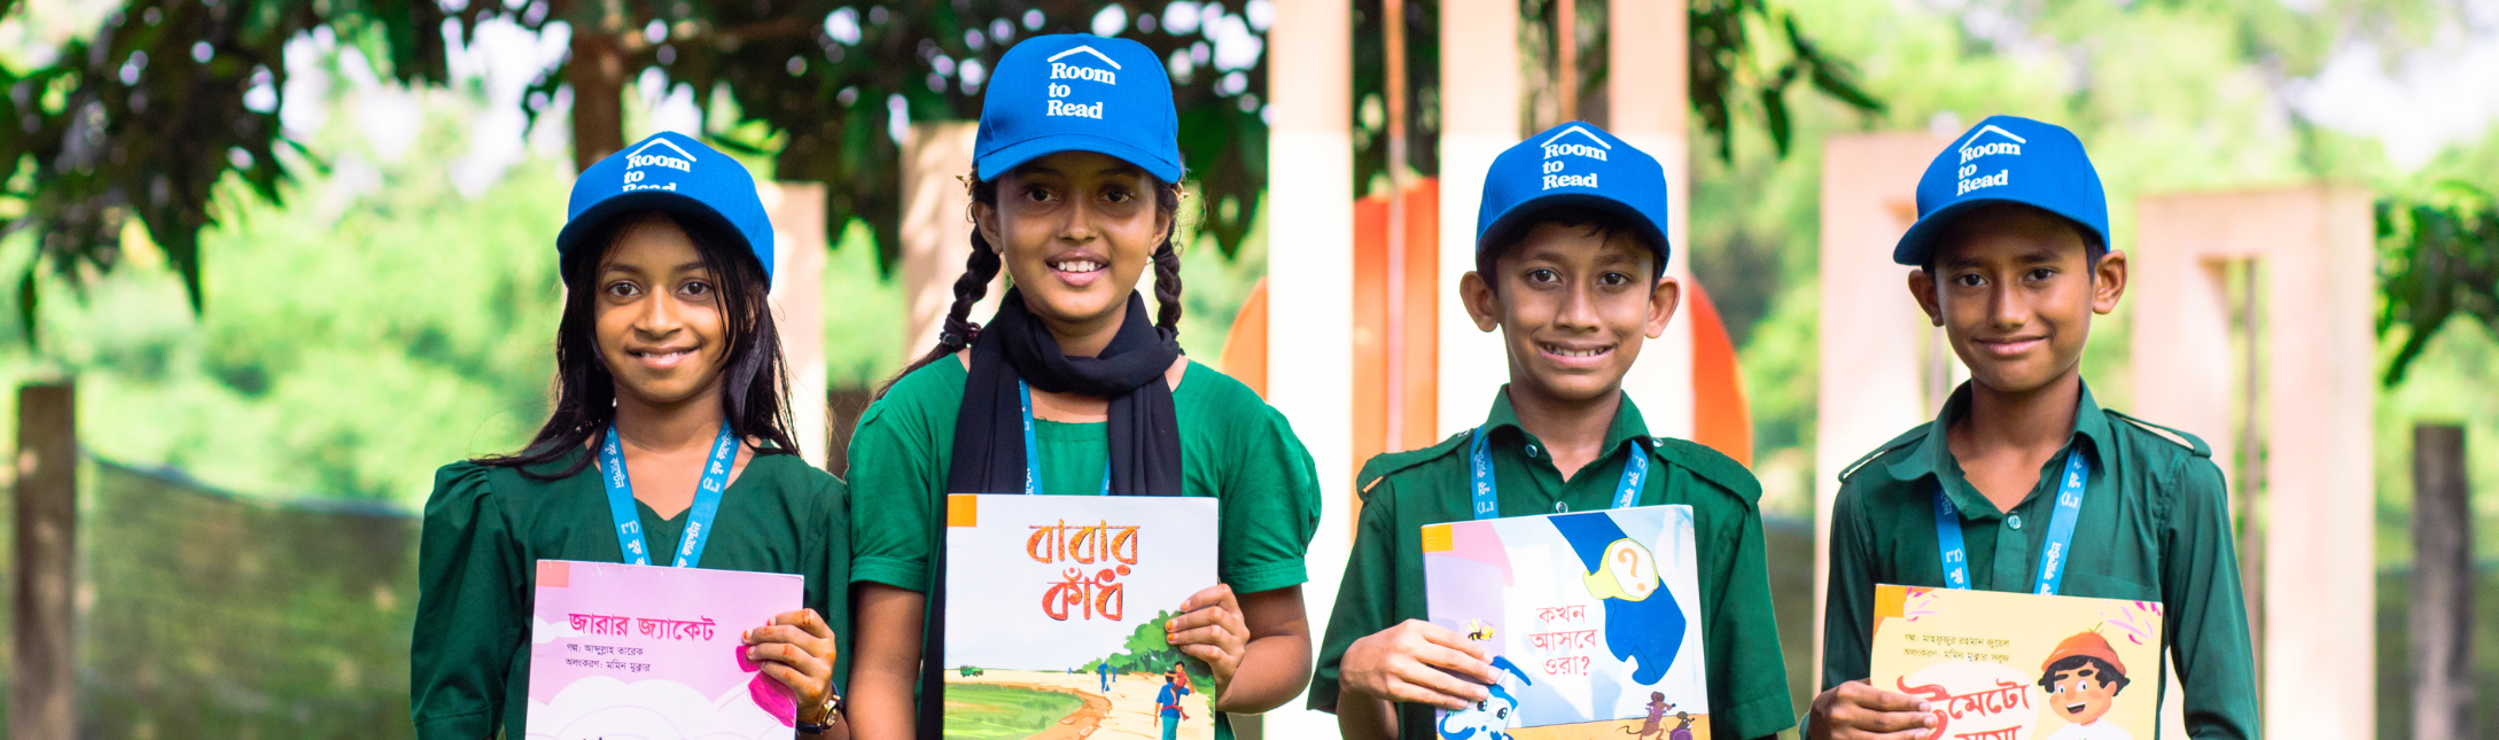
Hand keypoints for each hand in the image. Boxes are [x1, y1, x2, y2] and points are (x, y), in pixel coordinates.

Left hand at [745, 609, 839, 725]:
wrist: (816, 700)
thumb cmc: (804, 668)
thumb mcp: (807, 649)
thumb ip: (792, 637)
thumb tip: (760, 628)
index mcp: (826, 636)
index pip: (809, 617)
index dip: (786, 616)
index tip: (768, 621)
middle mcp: (827, 652)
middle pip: (792, 634)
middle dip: (766, 633)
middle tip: (748, 637)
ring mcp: (822, 671)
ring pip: (788, 652)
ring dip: (764, 650)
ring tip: (752, 652)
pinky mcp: (812, 689)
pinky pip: (786, 673)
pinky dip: (771, 668)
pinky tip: (763, 666)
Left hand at [1166, 584, 1247, 689]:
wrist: (1218, 682)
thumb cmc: (1207, 649)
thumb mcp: (1206, 629)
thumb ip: (1198, 617)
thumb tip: (1173, 611)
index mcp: (1234, 613)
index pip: (1224, 593)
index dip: (1202, 596)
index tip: (1182, 607)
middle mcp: (1240, 628)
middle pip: (1215, 614)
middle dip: (1188, 619)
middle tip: (1170, 626)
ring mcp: (1237, 648)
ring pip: (1213, 632)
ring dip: (1188, 634)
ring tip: (1172, 638)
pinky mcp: (1231, 665)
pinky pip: (1212, 652)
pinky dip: (1194, 649)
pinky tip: (1184, 649)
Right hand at [1339, 619, 1494, 710]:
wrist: (1354, 662)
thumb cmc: (1389, 646)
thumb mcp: (1408, 634)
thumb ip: (1434, 641)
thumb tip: (1470, 657)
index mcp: (1413, 628)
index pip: (1450, 639)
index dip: (1473, 649)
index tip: (1489, 658)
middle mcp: (1407, 645)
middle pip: (1449, 659)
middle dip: (1476, 670)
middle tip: (1493, 677)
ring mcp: (1400, 668)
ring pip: (1441, 681)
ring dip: (1465, 689)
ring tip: (1481, 694)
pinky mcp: (1395, 688)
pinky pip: (1428, 696)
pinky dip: (1447, 701)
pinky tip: (1461, 703)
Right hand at [1806, 680, 1936, 739]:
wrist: (1814, 722)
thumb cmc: (1841, 702)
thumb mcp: (1852, 689)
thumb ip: (1875, 690)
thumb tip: (1911, 695)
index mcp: (1847, 693)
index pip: (1884, 700)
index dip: (1908, 704)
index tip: (1926, 705)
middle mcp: (1842, 714)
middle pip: (1886, 721)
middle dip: (1912, 720)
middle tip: (1931, 719)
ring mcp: (1842, 735)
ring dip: (1907, 737)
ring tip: (1925, 733)